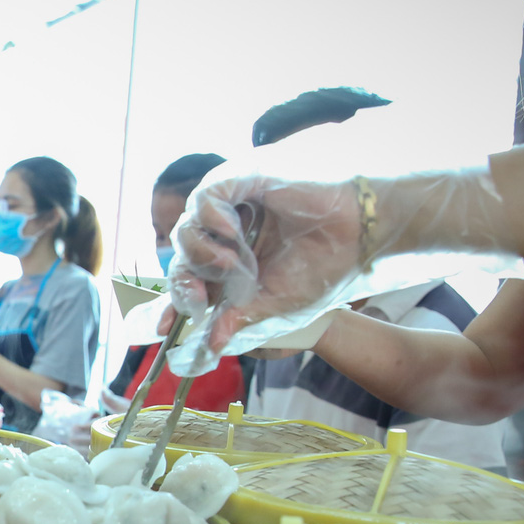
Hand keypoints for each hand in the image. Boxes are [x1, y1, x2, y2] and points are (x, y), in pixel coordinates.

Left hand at [159, 167, 510, 374]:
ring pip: (186, 227)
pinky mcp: (243, 179)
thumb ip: (240, 317)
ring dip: (200, 253)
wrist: (360, 235)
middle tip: (199, 300)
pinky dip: (210, 218)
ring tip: (230, 264)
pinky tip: (231, 235)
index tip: (163, 329)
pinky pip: (206, 196)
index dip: (175, 301)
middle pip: (181, 255)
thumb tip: (211, 344)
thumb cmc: (325, 264)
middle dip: (183, 283)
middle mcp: (227, 232)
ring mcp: (233, 206)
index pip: (191, 278)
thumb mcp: (275, 301)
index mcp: (234, 260)